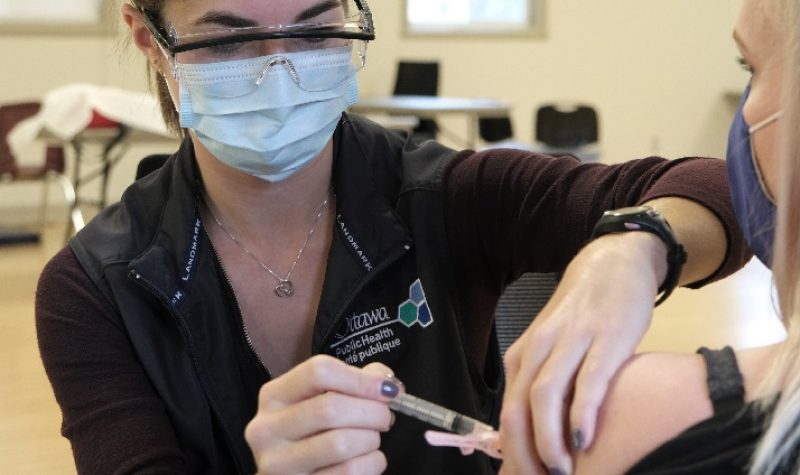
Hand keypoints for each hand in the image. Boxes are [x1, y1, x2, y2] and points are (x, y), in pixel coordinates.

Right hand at [245, 355, 397, 473]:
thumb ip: (355, 382)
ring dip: (371, 440)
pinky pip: (349, 471)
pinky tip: (366, 460)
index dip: (361, 379)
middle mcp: (268, 429)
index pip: (319, 372)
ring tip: (371, 440)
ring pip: (341, 443)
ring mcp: (279, 464)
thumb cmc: (313, 434)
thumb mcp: (322, 400)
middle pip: (331, 407)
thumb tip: (387, 384)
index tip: (387, 390)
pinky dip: (371, 463)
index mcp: (273, 396)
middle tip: (385, 418)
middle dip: (372, 412)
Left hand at [498, 232, 664, 473]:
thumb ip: (542, 388)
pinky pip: (588, 381)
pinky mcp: (605, 340)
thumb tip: (534, 439)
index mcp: (521, 358)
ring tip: (561, 472)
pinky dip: (582, 412)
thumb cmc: (580, 317)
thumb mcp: (552, 350)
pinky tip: (585, 439)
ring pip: (545, 397)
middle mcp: (538, 351)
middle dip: (525, 455)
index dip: (512, 454)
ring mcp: (570, 344)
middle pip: (518, 410)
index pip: (506, 414)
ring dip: (549, 441)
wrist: (610, 266)